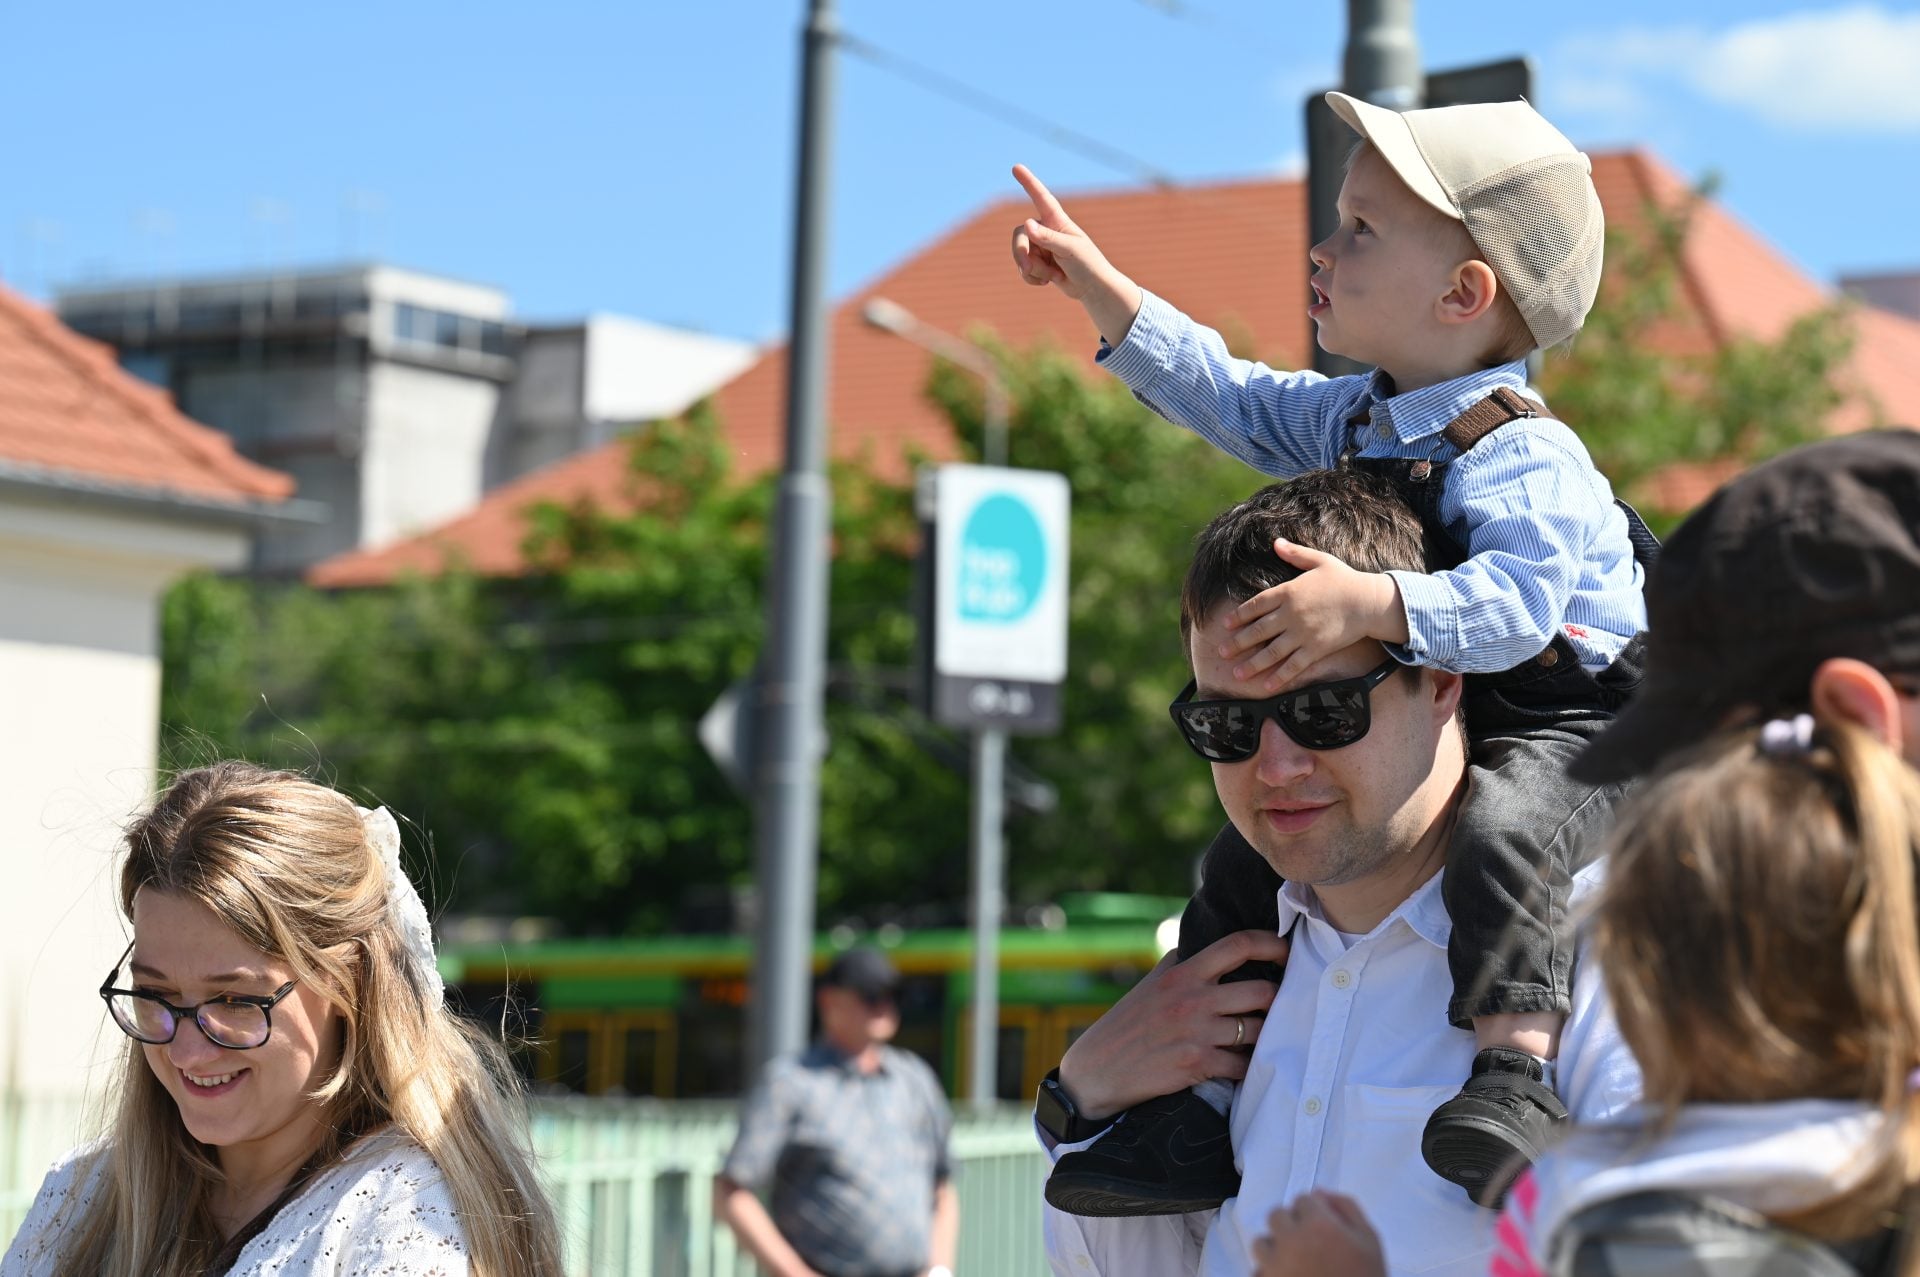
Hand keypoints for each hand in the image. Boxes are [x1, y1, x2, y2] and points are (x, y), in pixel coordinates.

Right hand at [1009, 164, 1141, 340]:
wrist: (1093, 289)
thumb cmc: (1088, 265)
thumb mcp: (1070, 250)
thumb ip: (1048, 238)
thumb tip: (1026, 225)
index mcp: (1058, 221)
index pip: (1041, 198)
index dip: (1029, 183)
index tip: (1016, 167)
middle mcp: (1046, 231)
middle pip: (1020, 234)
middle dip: (1021, 253)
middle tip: (1028, 268)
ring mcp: (1041, 248)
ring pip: (1020, 255)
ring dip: (1032, 270)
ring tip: (1050, 277)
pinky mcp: (1038, 264)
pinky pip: (1023, 269)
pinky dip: (1031, 278)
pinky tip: (1046, 282)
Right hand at [1056, 929, 1288, 1121]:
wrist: (1098, 1069)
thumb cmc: (1128, 1024)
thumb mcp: (1153, 983)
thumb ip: (1183, 963)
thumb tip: (1214, 946)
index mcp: (1183, 972)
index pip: (1238, 945)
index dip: (1272, 944)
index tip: (1286, 952)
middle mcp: (1193, 998)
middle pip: (1261, 991)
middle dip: (1278, 1000)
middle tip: (1282, 1007)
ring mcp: (1197, 1032)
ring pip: (1258, 1031)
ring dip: (1266, 1037)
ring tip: (1264, 1039)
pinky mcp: (1197, 1063)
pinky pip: (1242, 1065)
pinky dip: (1248, 1067)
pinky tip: (1244, 1066)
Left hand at [1221, 541, 1407, 690]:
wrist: (1369, 602)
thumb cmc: (1344, 580)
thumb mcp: (1319, 561)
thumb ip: (1295, 554)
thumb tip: (1276, 542)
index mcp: (1288, 592)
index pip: (1256, 605)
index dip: (1239, 615)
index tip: (1225, 624)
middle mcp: (1291, 615)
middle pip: (1258, 630)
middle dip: (1238, 642)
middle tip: (1222, 651)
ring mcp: (1303, 634)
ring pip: (1272, 652)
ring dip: (1252, 664)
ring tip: (1237, 674)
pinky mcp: (1316, 649)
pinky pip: (1294, 666)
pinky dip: (1280, 677)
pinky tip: (1267, 686)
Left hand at [1251, 1191, 1385, 1276]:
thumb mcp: (1370, 1240)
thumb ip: (1347, 1208)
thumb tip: (1320, 1193)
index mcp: (1318, 1225)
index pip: (1303, 1200)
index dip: (1314, 1212)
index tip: (1324, 1229)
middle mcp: (1290, 1240)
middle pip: (1277, 1216)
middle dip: (1291, 1225)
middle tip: (1309, 1245)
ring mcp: (1274, 1266)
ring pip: (1261, 1243)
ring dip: (1275, 1249)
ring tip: (1296, 1265)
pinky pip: (1256, 1272)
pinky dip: (1267, 1274)